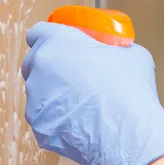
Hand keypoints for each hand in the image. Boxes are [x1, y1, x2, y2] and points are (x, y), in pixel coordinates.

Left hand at [22, 22, 163, 164]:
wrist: (126, 132)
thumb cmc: (129, 90)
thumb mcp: (130, 53)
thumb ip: (111, 48)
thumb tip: (114, 51)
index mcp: (57, 42)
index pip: (38, 32)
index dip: (49, 38)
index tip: (59, 46)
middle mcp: (39, 66)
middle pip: (33, 62)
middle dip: (48, 67)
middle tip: (70, 75)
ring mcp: (35, 97)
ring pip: (37, 92)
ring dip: (52, 95)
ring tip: (79, 105)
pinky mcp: (38, 124)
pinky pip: (43, 117)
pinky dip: (56, 120)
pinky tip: (77, 123)